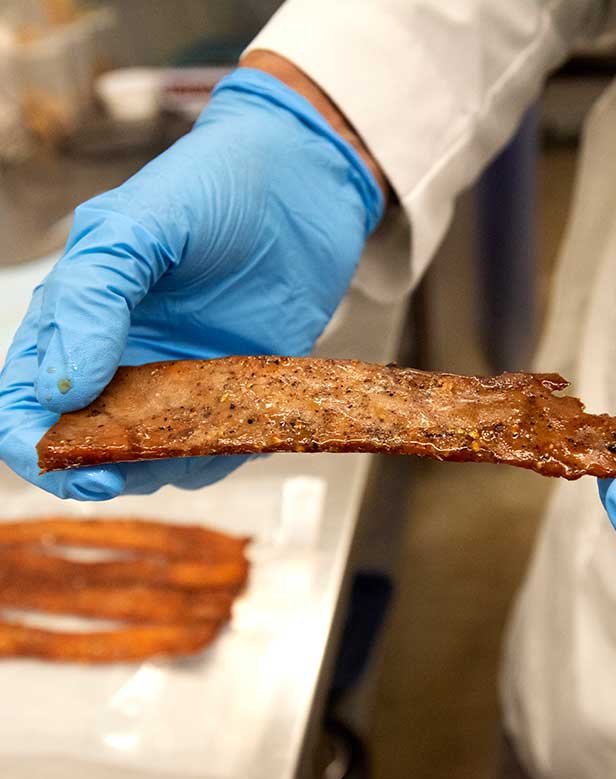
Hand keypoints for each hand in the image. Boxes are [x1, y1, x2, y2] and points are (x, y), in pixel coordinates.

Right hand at [0, 66, 382, 499]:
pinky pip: (216, 442)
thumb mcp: (133, 226)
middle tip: (113, 478)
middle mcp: (124, 355)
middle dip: (87, 469)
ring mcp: (182, 375)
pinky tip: (229, 441)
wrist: (304, 180)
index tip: (66, 461)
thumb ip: (92, 299)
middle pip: (85, 439)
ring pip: (150, 452)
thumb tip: (60, 391)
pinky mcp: (238, 386)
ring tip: (178, 452)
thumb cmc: (211, 186)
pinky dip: (215, 455)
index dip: (32, 442)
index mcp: (78, 318)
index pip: (27, 398)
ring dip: (154, 468)